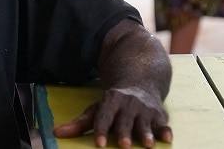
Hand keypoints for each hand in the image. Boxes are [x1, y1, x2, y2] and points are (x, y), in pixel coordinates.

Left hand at [53, 86, 171, 147]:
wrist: (140, 82)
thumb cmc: (114, 103)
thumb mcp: (97, 108)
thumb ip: (80, 124)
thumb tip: (56, 133)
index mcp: (110, 102)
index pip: (104, 116)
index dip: (101, 129)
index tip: (99, 143)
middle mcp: (128, 104)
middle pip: (125, 120)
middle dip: (125, 132)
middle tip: (124, 145)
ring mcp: (144, 109)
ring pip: (145, 122)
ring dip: (146, 133)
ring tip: (147, 144)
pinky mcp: (159, 114)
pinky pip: (163, 123)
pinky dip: (165, 130)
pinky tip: (167, 138)